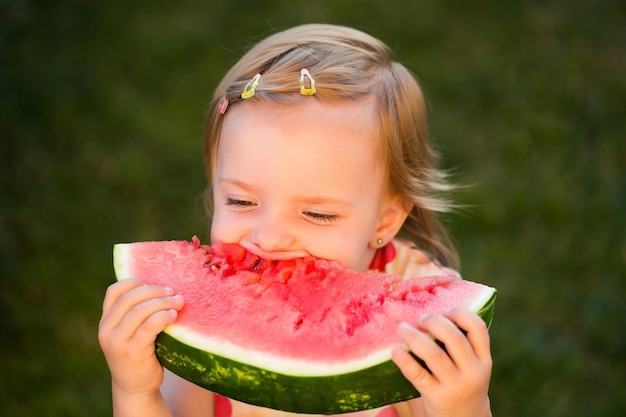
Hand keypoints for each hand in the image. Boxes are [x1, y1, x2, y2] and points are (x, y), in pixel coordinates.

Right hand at [98, 278, 183, 396]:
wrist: (135, 387)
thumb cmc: (140, 353)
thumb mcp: (131, 331)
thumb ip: (136, 312)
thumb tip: (163, 287)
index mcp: (106, 321)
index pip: (115, 291)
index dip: (135, 282)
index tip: (156, 285)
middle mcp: (107, 329)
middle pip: (130, 298)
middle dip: (155, 291)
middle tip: (174, 293)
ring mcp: (117, 341)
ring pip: (140, 310)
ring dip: (163, 302)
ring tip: (179, 302)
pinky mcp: (131, 352)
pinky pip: (148, 327)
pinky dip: (162, 316)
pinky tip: (174, 315)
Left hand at [392, 308, 491, 416]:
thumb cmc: (461, 382)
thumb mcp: (471, 366)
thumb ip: (461, 344)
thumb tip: (430, 311)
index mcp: (483, 359)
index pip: (478, 328)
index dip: (461, 313)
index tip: (446, 310)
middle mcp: (473, 372)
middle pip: (454, 337)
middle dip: (434, 321)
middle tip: (421, 318)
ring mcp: (455, 385)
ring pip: (433, 354)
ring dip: (414, 336)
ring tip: (402, 328)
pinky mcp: (436, 397)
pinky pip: (418, 374)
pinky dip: (404, 360)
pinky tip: (395, 350)